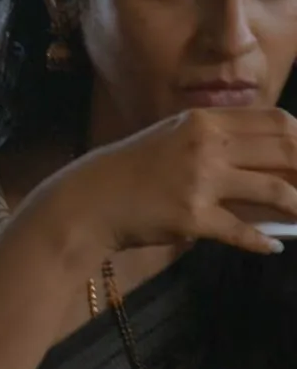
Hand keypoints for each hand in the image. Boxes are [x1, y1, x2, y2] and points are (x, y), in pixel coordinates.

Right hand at [27, 106, 296, 257]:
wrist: (91, 199)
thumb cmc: (134, 168)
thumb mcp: (174, 138)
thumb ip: (218, 141)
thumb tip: (271, 162)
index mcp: (204, 120)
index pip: (277, 121)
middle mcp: (206, 144)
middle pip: (286, 150)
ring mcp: (200, 180)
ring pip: (275, 192)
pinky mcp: (193, 216)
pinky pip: (243, 232)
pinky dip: (263, 242)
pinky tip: (272, 247)